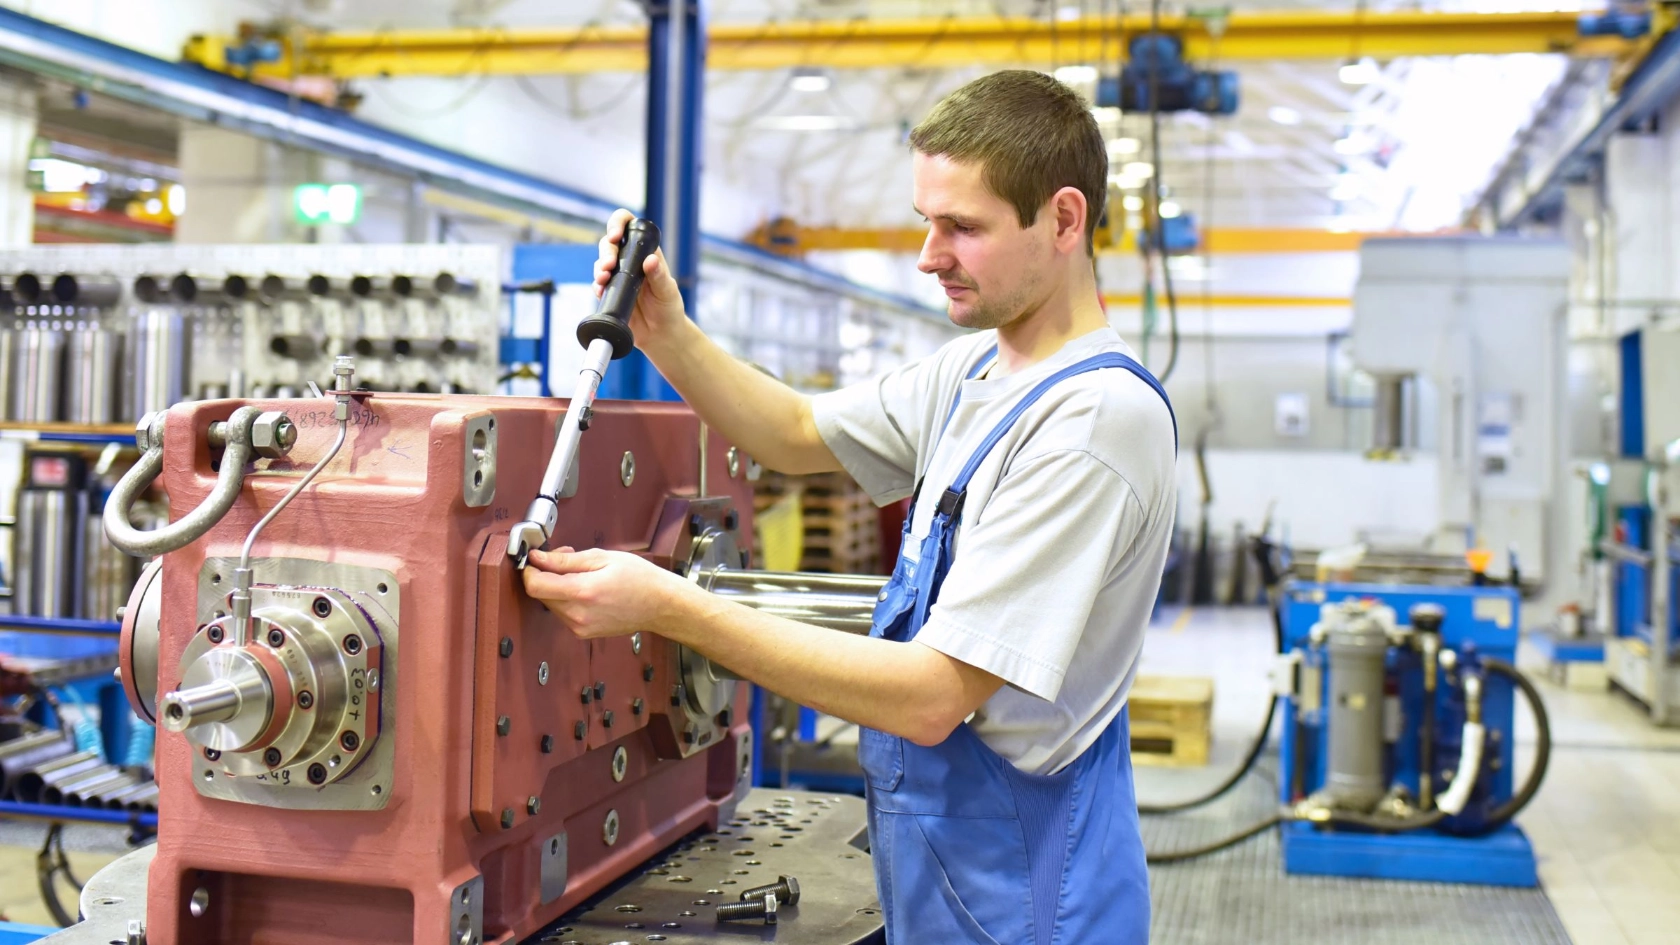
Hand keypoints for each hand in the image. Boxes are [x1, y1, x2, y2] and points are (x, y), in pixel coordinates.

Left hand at [521, 546, 698, 639]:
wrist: (660, 605)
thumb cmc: (639, 578)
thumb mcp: (602, 558)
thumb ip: (565, 559)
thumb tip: (538, 558)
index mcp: (582, 593)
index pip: (535, 586)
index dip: (530, 570)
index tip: (535, 559)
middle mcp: (578, 615)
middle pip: (540, 594)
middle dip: (546, 573)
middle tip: (566, 557)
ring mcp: (580, 627)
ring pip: (550, 603)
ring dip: (557, 586)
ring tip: (582, 572)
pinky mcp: (582, 633)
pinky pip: (563, 612)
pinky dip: (567, 598)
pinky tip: (585, 588)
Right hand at [596, 208, 687, 350]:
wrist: (660, 335)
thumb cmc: (669, 309)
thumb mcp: (668, 291)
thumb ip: (659, 276)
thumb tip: (650, 260)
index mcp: (647, 251)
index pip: (630, 226)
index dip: (618, 223)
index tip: (615, 236)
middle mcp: (631, 260)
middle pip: (610, 243)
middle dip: (606, 252)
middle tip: (608, 266)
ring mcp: (619, 275)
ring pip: (601, 262)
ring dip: (599, 268)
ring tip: (602, 280)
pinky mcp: (610, 290)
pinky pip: (598, 283)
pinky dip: (597, 286)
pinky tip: (600, 292)